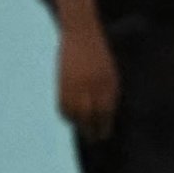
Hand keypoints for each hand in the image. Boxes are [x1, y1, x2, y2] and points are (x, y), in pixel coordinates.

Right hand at [58, 28, 119, 142]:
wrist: (82, 33)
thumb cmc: (100, 56)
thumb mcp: (110, 75)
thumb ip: (108, 95)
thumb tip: (105, 117)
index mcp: (107, 85)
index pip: (105, 114)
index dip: (104, 127)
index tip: (103, 135)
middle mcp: (91, 87)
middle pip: (90, 117)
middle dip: (91, 131)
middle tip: (93, 139)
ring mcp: (76, 85)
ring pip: (75, 114)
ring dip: (78, 124)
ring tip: (82, 129)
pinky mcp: (63, 82)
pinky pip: (63, 105)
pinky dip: (66, 114)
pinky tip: (71, 118)